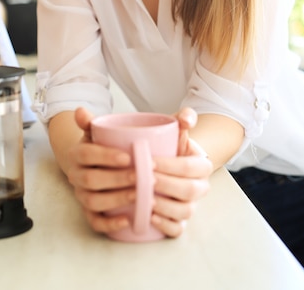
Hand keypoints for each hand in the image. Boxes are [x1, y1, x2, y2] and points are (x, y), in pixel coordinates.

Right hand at [66, 107, 135, 234]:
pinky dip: (110, 224)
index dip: (105, 156)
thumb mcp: (97, 131)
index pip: (87, 154)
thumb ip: (93, 121)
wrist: (91, 163)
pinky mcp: (89, 212)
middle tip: (141, 176)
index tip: (128, 156)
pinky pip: (95, 222)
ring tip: (138, 195)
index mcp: (77, 153)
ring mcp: (82, 195)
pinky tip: (128, 220)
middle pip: (91, 180)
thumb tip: (80, 110)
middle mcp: (76, 175)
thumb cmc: (101, 145)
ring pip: (93, 201)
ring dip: (116, 199)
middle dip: (117, 179)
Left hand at [150, 108, 212, 237]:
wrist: (169, 162)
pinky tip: (150, 217)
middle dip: (166, 185)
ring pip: (186, 211)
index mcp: (202, 164)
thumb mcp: (176, 129)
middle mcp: (200, 187)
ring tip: (146, 199)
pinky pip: (178, 229)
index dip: (170, 165)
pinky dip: (166, 225)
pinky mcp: (180, 220)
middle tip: (145, 179)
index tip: (149, 162)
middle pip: (189, 191)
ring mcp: (191, 205)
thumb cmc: (170, 145)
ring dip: (165, 206)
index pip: (189, 167)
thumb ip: (183, 118)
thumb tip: (187, 118)